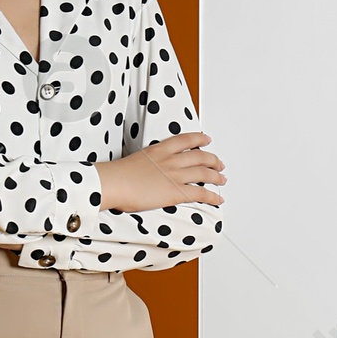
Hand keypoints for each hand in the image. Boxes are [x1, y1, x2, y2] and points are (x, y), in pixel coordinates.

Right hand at [95, 132, 225, 212]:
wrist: (113, 183)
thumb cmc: (118, 175)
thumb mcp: (136, 160)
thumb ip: (149, 162)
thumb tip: (150, 171)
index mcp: (159, 150)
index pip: (185, 140)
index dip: (199, 139)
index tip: (207, 140)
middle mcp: (171, 160)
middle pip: (200, 156)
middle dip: (213, 160)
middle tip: (219, 164)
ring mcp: (175, 175)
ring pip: (204, 173)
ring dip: (216, 177)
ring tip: (222, 179)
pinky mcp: (176, 192)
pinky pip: (201, 193)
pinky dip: (213, 196)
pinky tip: (218, 198)